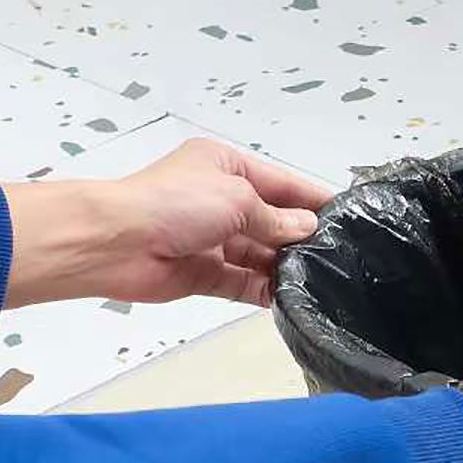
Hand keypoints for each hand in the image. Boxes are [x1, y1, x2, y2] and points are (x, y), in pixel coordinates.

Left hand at [4, 139, 332, 308]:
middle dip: (299, 235)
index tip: (346, 215)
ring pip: (260, 254)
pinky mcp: (204, 273)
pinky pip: (243, 282)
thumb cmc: (172, 202)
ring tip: (317, 277)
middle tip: (336, 253)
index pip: (281, 183)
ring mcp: (212, 238)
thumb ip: (276, 218)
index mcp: (226, 166)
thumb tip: (307, 229)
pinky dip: (263, 289)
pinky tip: (288, 296)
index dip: (312, 199)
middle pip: (272, 220)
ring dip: (283, 265)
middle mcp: (220, 200)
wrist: (115, 242)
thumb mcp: (237, 198)